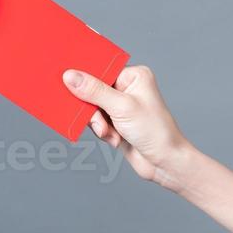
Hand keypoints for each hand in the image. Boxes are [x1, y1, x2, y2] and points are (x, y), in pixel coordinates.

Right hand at [63, 64, 190, 185]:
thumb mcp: (121, 107)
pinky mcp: (117, 122)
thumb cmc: (154, 130)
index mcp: (134, 76)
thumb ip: (94, 91)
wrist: (163, 161)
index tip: (68, 85)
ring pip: (93, 109)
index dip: (86, 79)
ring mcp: (122, 106)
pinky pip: (97, 122)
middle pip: (94, 90)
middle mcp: (128, 88)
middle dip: (93, 109)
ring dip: (98, 124)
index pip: (102, 70)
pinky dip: (102, 132)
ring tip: (110, 133)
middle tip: (98, 121)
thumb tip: (71, 76)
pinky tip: (115, 139)